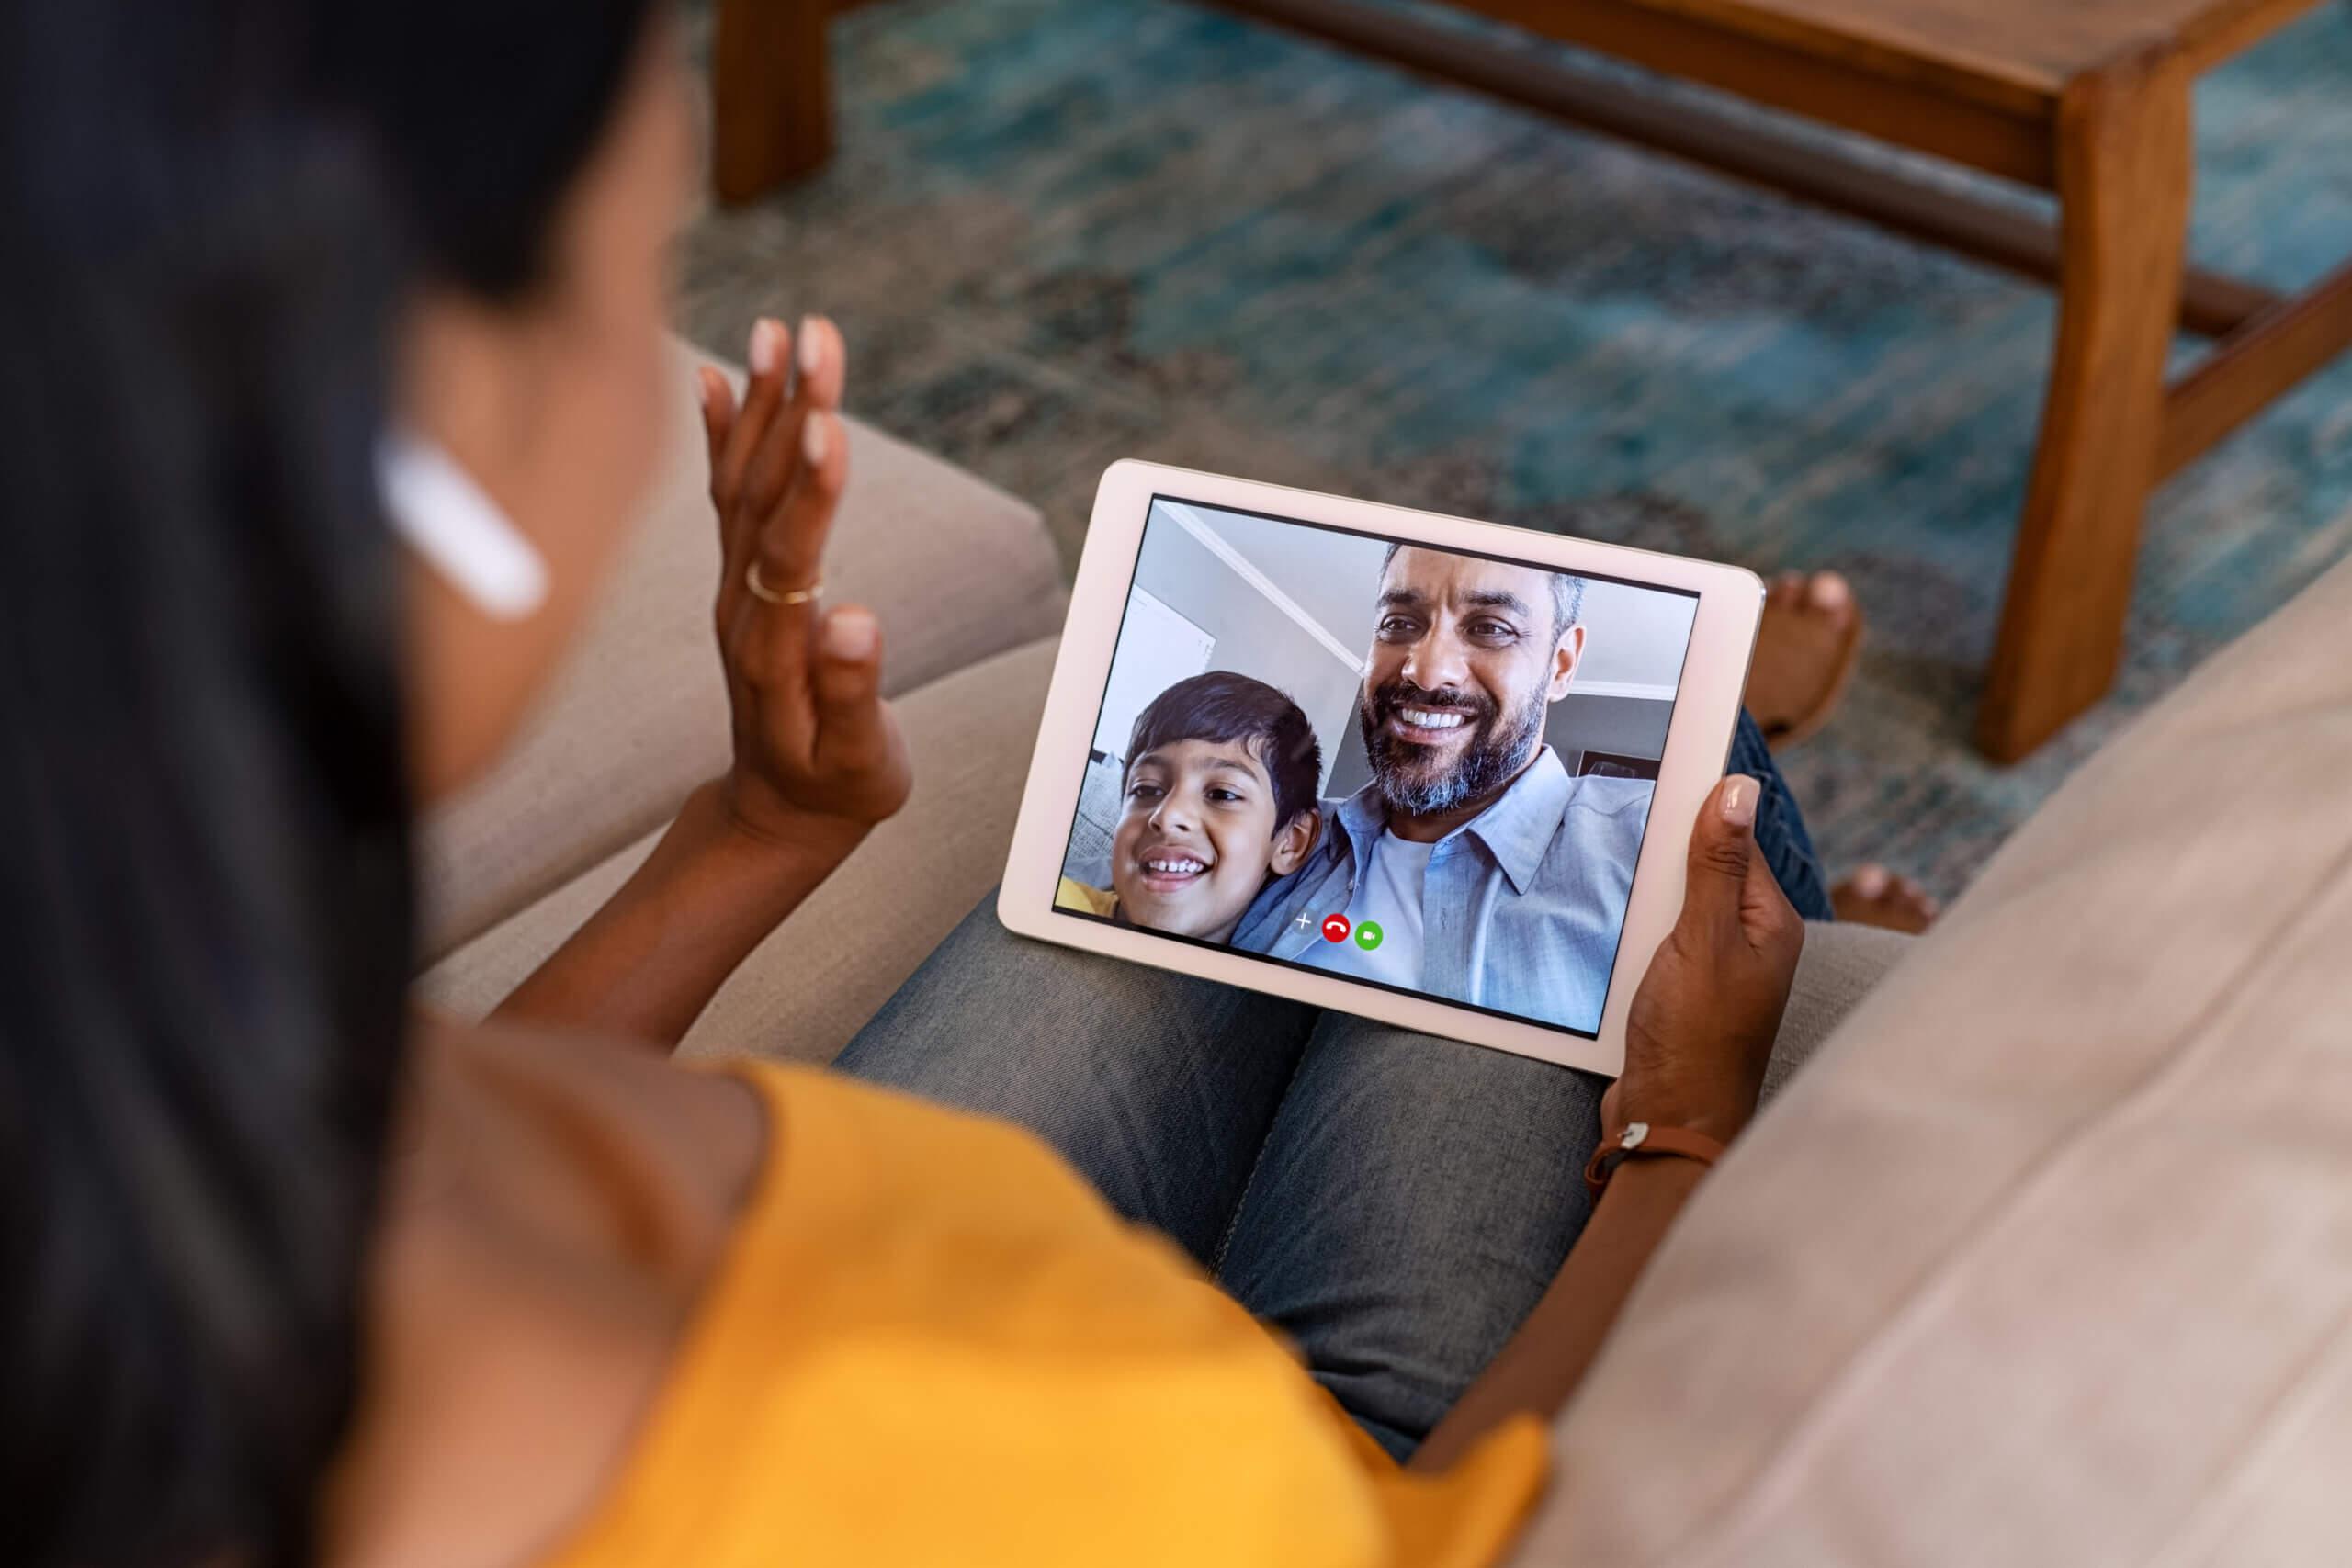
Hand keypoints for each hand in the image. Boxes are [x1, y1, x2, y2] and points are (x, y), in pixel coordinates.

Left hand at [697, 316, 910, 845]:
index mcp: (776, 650)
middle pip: (764, 496)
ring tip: (780, 328)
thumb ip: (854, 695)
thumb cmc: (837, 788)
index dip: (811, 493)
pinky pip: (724, 496)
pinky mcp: (739, 579)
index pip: (791, 555)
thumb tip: (855, 619)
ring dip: (763, 403)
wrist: (779, 810)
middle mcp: (743, 607)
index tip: (829, 426)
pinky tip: (720, 377)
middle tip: (817, 334)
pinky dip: (721, 434)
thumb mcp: (860, 762)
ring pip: (744, 483)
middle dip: (792, 411)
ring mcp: (734, 589)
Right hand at [1605, 774, 1802, 1143]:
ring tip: (1625, 916)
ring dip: (1645, 903)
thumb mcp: (1702, 939)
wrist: (1668, 1125)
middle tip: (1631, 863)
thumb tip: (1737, 789)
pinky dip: (1637, 935)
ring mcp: (1717, 969)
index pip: (1735, 839)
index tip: (1662, 778)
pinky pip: (1660, 942)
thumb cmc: (1694, 1042)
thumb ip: (1716, 864)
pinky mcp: (1685, 992)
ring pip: (1674, 906)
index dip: (1698, 812)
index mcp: (1769, 922)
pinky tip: (1616, 942)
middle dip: (1663, 862)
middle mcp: (1750, 942)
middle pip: (1702, 870)